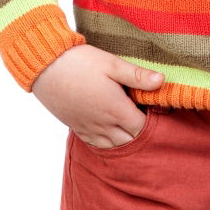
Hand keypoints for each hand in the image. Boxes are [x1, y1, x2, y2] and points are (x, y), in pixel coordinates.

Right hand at [31, 43, 164, 148]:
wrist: (46, 67)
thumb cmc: (81, 62)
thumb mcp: (112, 64)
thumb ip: (138, 76)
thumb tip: (162, 81)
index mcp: (115, 109)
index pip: (142, 128)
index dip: (153, 121)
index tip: (157, 108)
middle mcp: (103, 124)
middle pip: (130, 141)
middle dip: (141, 132)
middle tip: (146, 116)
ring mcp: (89, 128)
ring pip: (114, 146)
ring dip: (125, 140)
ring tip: (131, 124)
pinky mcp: (77, 127)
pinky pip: (97, 145)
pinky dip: (108, 142)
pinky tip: (112, 131)